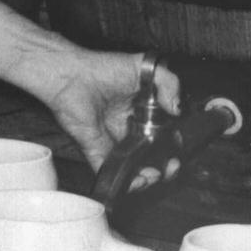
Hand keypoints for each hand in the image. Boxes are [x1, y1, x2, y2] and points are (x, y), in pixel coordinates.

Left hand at [42, 50, 180, 168]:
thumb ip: (169, 83)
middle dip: (165, 166)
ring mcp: (113, 141)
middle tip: (170, 168)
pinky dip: (126, 182)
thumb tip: (177, 109)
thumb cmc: (103, 68)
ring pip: (134, 167)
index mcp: (142, 110)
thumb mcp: (146, 68)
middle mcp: (129, 128)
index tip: (178, 150)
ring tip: (155, 174)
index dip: (174, 144)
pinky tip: (139, 179)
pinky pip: (113, 172)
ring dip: (148, 177)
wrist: (72, 75)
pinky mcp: (97, 149)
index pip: (164, 133)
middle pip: (151, 154)